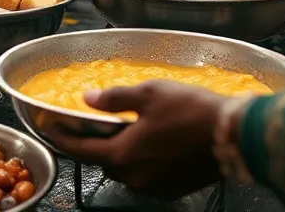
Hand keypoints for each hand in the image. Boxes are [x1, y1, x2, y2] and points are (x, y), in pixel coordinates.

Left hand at [51, 82, 228, 198]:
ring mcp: (154, 188)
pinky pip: (146, 176)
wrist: (234, 136)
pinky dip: (142, 160)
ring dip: (121, 152)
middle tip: (96, 122)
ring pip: (126, 170)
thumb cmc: (191, 111)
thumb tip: (87, 99)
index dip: (61, 138)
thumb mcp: (149, 94)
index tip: (49, 127)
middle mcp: (134, 178)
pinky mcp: (172, 190)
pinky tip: (152, 142)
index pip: (80, 150)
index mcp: (122, 155)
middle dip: (96, 143)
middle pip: (103, 161)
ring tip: (128, 128)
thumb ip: (114, 98)